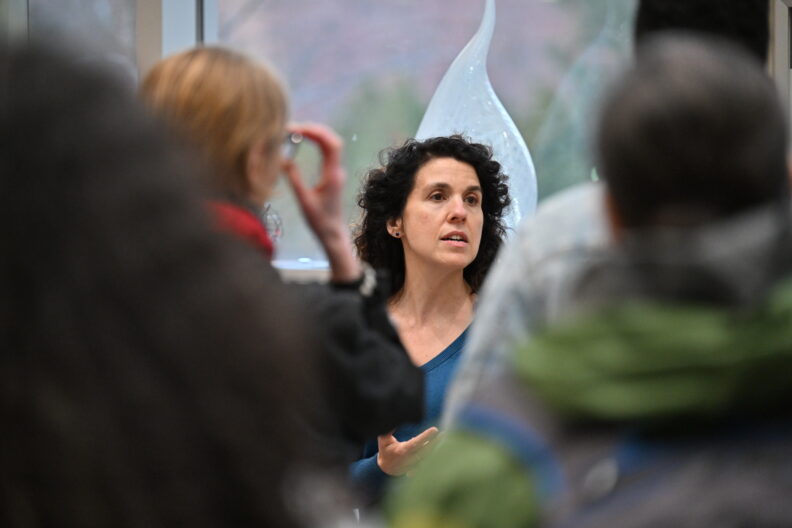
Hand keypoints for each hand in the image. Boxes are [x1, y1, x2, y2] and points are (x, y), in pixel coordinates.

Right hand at [281, 122, 359, 280]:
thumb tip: (282, 158)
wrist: (333, 234)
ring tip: (297, 131)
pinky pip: (327, 152)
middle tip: (294, 127)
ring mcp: (336, 172)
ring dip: (316, 135)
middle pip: (332, 140)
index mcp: (332, 175)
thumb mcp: (303, 200)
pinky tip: (304, 141)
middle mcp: (337, 170)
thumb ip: (294, 178)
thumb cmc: (319, 221)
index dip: (315, 132)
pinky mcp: (332, 175)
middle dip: (314, 130)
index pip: (330, 144)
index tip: (296, 129)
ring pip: (331, 145)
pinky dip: (317, 143)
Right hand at [376, 426, 439, 476]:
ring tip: (444, 438)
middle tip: (444, 434)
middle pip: (425, 451)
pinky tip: (442, 448)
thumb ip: (388, 430)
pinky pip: (429, 462)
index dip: (425, 436)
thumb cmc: (386, 450)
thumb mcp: (383, 440)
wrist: (386, 468)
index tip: (434, 429)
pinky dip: (435, 456)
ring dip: (437, 449)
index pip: (415, 443)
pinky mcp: (419, 467)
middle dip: (435, 442)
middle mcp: (409, 459)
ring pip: (428, 457)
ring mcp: (415, 464)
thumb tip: (394, 419)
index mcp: (401, 451)